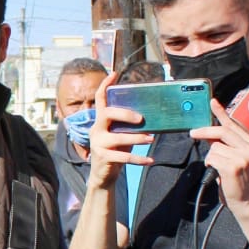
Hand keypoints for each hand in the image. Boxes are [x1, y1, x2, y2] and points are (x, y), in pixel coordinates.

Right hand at [86, 74, 153, 188]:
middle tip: (142, 118)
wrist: (103, 176)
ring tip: (151, 139)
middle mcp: (96, 129)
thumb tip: (150, 117)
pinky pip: (124, 157)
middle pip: (107, 113)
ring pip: (118, 137)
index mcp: (100, 120)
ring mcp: (98, 143)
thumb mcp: (120, 135)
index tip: (114, 73)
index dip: (105, 85)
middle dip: (125, 114)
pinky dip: (139, 159)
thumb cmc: (115, 151)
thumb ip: (128, 126)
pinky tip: (150, 160)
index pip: (99, 99)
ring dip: (137, 138)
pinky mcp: (103, 157)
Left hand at [191, 96, 248, 248]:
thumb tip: (210, 128)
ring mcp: (243, 157)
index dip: (221, 113)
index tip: (212, 102)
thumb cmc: (237, 178)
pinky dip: (210, 163)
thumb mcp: (235, 157)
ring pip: (215, 147)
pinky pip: (212, 158)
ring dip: (211, 156)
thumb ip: (226, 143)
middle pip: (223, 131)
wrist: (244, 200)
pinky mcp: (233, 167)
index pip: (233, 125)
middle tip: (193, 133)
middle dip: (205, 131)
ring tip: (218, 166)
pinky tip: (217, 171)